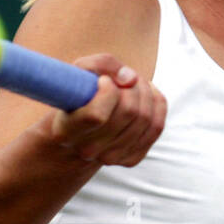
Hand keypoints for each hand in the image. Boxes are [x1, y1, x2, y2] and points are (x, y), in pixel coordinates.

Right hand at [44, 53, 166, 166]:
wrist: (77, 132)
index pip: (97, 115)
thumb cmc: (75, 96)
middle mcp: (87, 150)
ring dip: (144, 91)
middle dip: (131, 85)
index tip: (103, 80)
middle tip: (122, 78)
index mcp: (66, 131)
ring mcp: (110, 158)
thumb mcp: (77, 72)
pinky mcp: (130, 159)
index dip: (108, 91)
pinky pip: (156, 127)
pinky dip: (156, 104)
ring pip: (145, 118)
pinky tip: (144, 95)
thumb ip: (101, 64)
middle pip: (129, 112)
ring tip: (132, 84)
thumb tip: (130, 79)